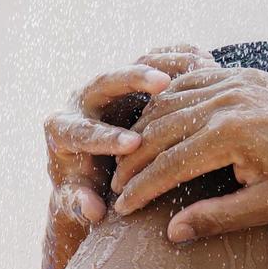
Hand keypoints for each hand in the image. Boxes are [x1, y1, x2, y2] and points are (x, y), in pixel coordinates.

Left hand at [40, 45, 217, 268]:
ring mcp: (110, 86)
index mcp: (62, 128)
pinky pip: (158, 59)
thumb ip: (79, 204)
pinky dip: (180, 59)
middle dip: (134, 81)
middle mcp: (83, 100)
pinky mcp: (133, 81)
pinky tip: (206, 62)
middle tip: (162, 84)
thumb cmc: (87, 192)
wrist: (95, 177)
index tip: (132, 144)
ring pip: (134, 65)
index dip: (107, 137)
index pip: (81, 130)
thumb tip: (93, 209)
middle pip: (106, 81)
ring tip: (198, 65)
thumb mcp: (78, 200)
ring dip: (165, 64)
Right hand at [111, 67, 267, 247]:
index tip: (121, 208)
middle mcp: (227, 101)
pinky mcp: (242, 73)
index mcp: (231, 135)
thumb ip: (218, 218)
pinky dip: (168, 99)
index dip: (140, 189)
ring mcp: (234, 81)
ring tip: (130, 156)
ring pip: (171, 101)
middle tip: (115, 185)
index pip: (168, 164)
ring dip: (145, 128)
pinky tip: (157, 119)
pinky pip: (192, 80)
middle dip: (133, 160)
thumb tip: (172, 232)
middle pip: (161, 130)